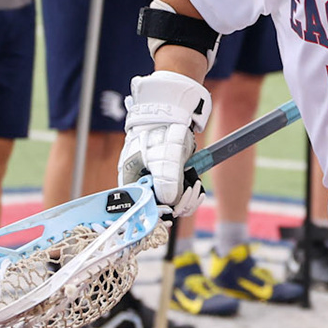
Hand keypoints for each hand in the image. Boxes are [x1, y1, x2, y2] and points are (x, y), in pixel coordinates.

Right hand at [118, 70, 211, 216]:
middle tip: (188, 196)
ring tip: (195, 189)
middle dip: (175, 206)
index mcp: (131, 180)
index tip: (170, 212)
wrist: (172, 114)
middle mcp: (142, 184)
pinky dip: (188, 195)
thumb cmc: (162, 134)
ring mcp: (157, 181)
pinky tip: (196, 189)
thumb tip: (171, 204)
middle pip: (156, 208)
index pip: (139, 207)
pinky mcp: (170, 178)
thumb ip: (166, 183)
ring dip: (185, 201)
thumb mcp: (164, 159)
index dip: (154, 212)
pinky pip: (178, 196)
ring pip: (170, 204)